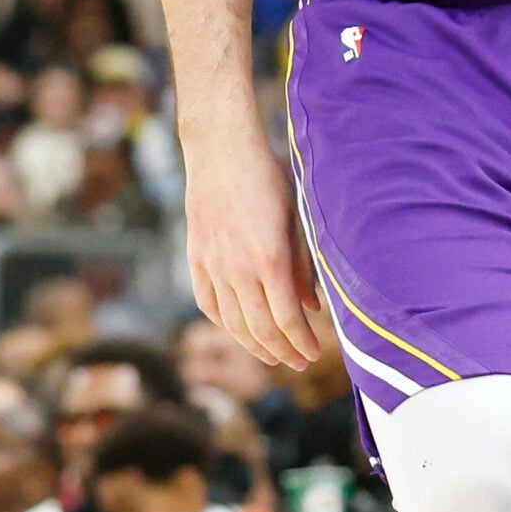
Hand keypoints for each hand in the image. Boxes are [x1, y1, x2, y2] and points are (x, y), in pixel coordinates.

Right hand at [182, 120, 321, 370]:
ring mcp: (213, 266)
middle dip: (283, 352)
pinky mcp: (196, 259)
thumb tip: (312, 307)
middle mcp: (238, 268)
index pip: (288, 319)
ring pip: (233, 323)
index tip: (315, 353)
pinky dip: (225, 324)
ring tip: (273, 355)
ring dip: (255, 345)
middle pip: (261, 329)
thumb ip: (304, 265)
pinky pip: (209, 305)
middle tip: (299, 361)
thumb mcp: (296, 217)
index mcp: (269, 258)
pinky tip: (240, 330)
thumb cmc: (268, 177)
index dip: (302, 342)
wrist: (221, 150)